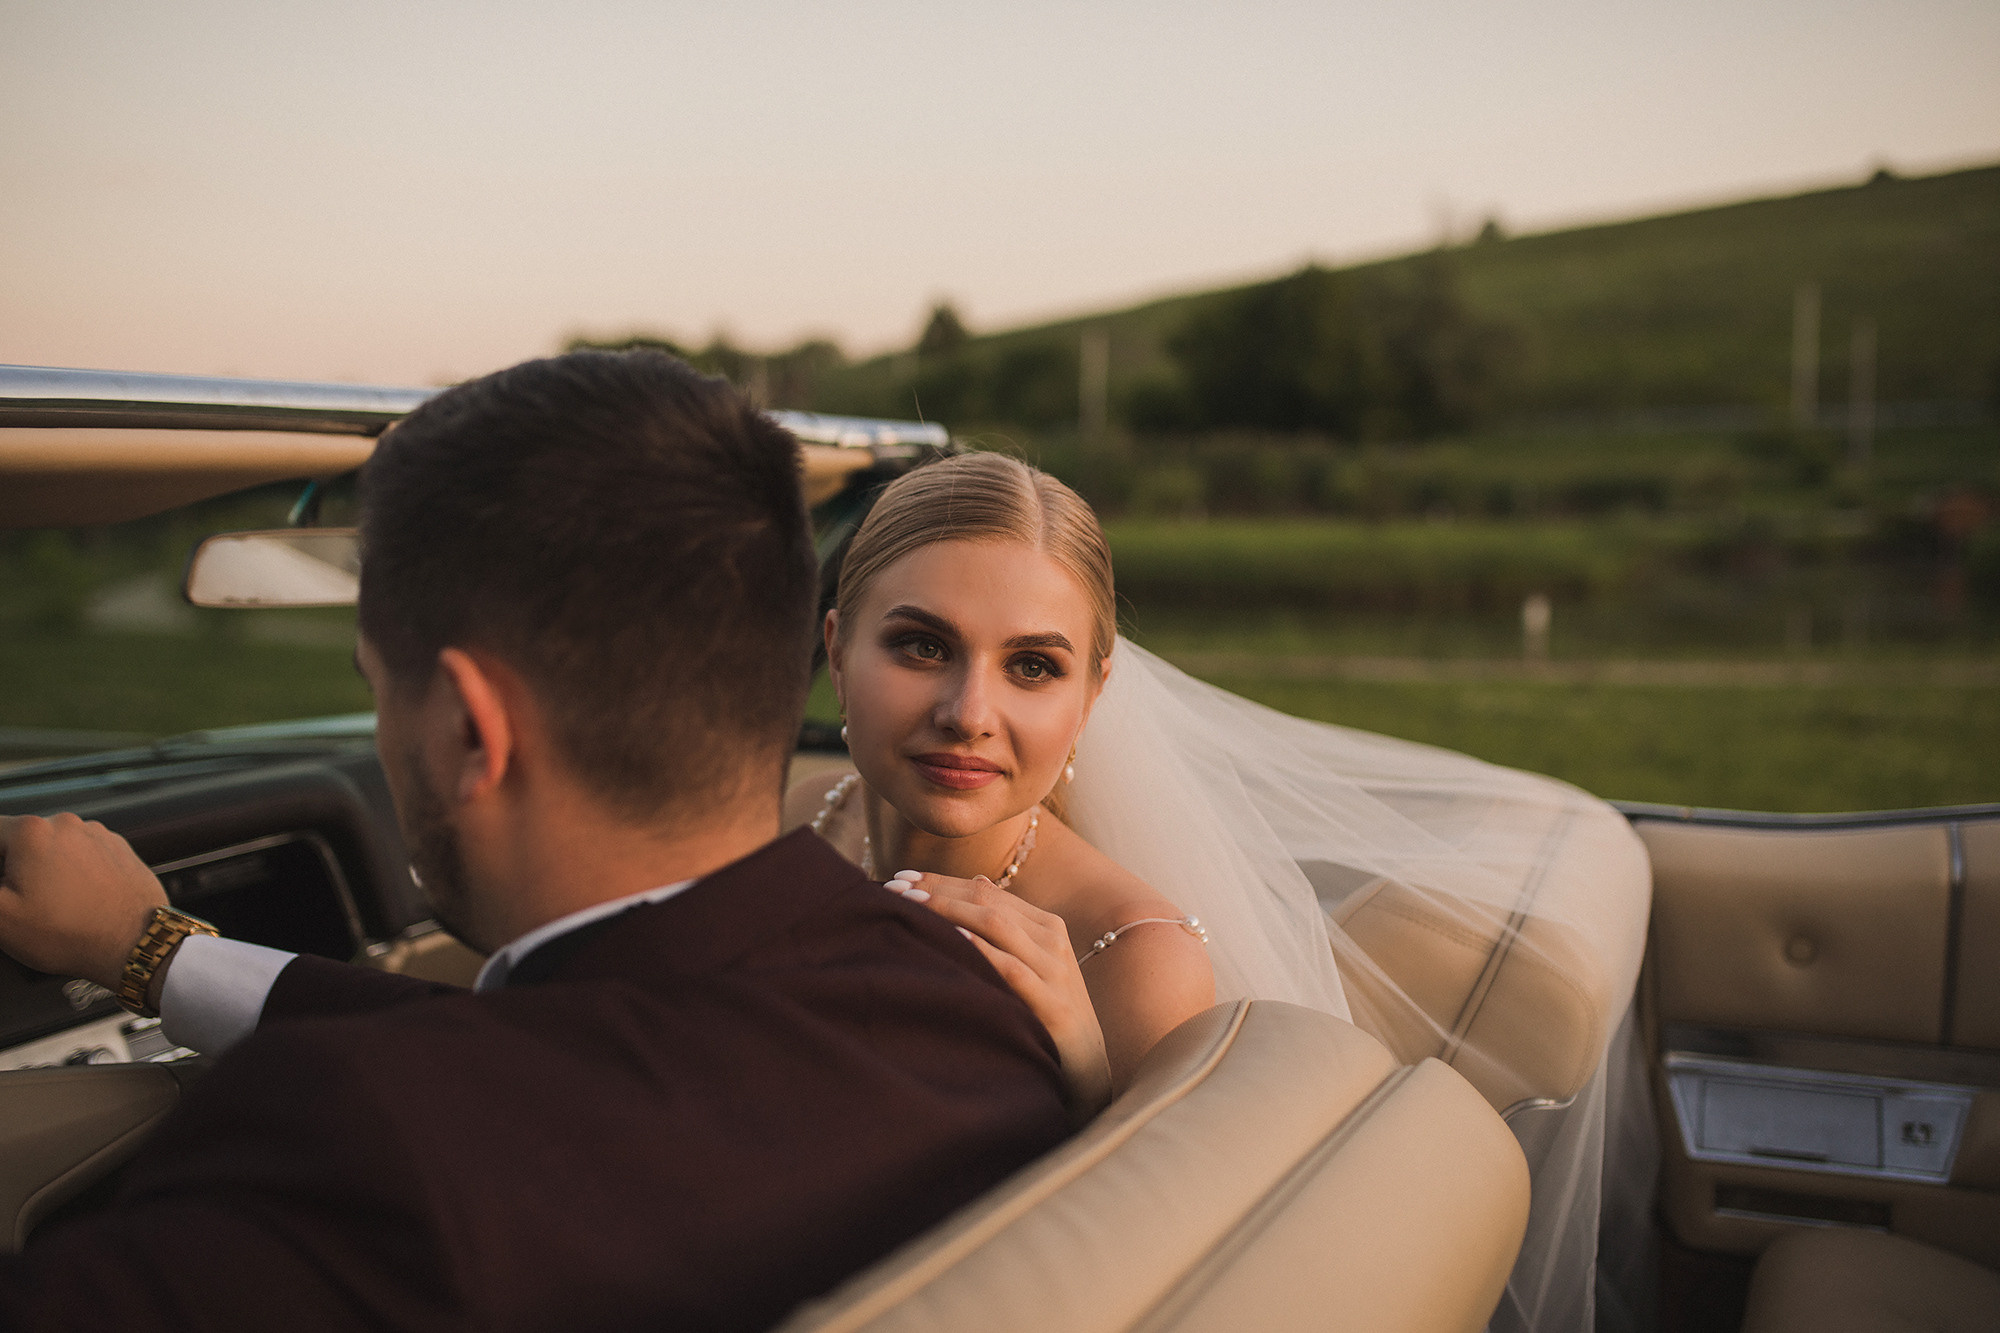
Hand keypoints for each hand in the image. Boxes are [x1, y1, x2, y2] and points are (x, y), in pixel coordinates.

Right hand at [0, 813, 168, 987]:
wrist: (136, 943)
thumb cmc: (69, 933)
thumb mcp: (0, 916)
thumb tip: (1, 878)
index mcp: (32, 831)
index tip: (4, 887)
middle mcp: (68, 824)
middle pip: (22, 840)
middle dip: (14, 868)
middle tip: (24, 901)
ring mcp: (98, 835)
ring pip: (54, 848)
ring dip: (45, 869)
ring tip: (54, 905)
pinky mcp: (119, 850)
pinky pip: (84, 856)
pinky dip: (75, 872)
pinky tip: (78, 900)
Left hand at [887, 869, 1113, 1120]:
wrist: (1089, 1065)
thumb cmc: (1047, 1012)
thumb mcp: (1031, 963)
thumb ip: (1007, 926)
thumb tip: (977, 882)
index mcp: (1045, 925)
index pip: (987, 891)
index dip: (942, 880)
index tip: (900, 877)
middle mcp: (1051, 939)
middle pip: (987, 902)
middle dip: (937, 891)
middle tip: (893, 887)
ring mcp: (1054, 970)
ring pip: (998, 926)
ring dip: (951, 911)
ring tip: (913, 905)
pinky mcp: (1053, 1005)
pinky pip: (1013, 970)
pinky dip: (982, 951)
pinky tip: (953, 940)